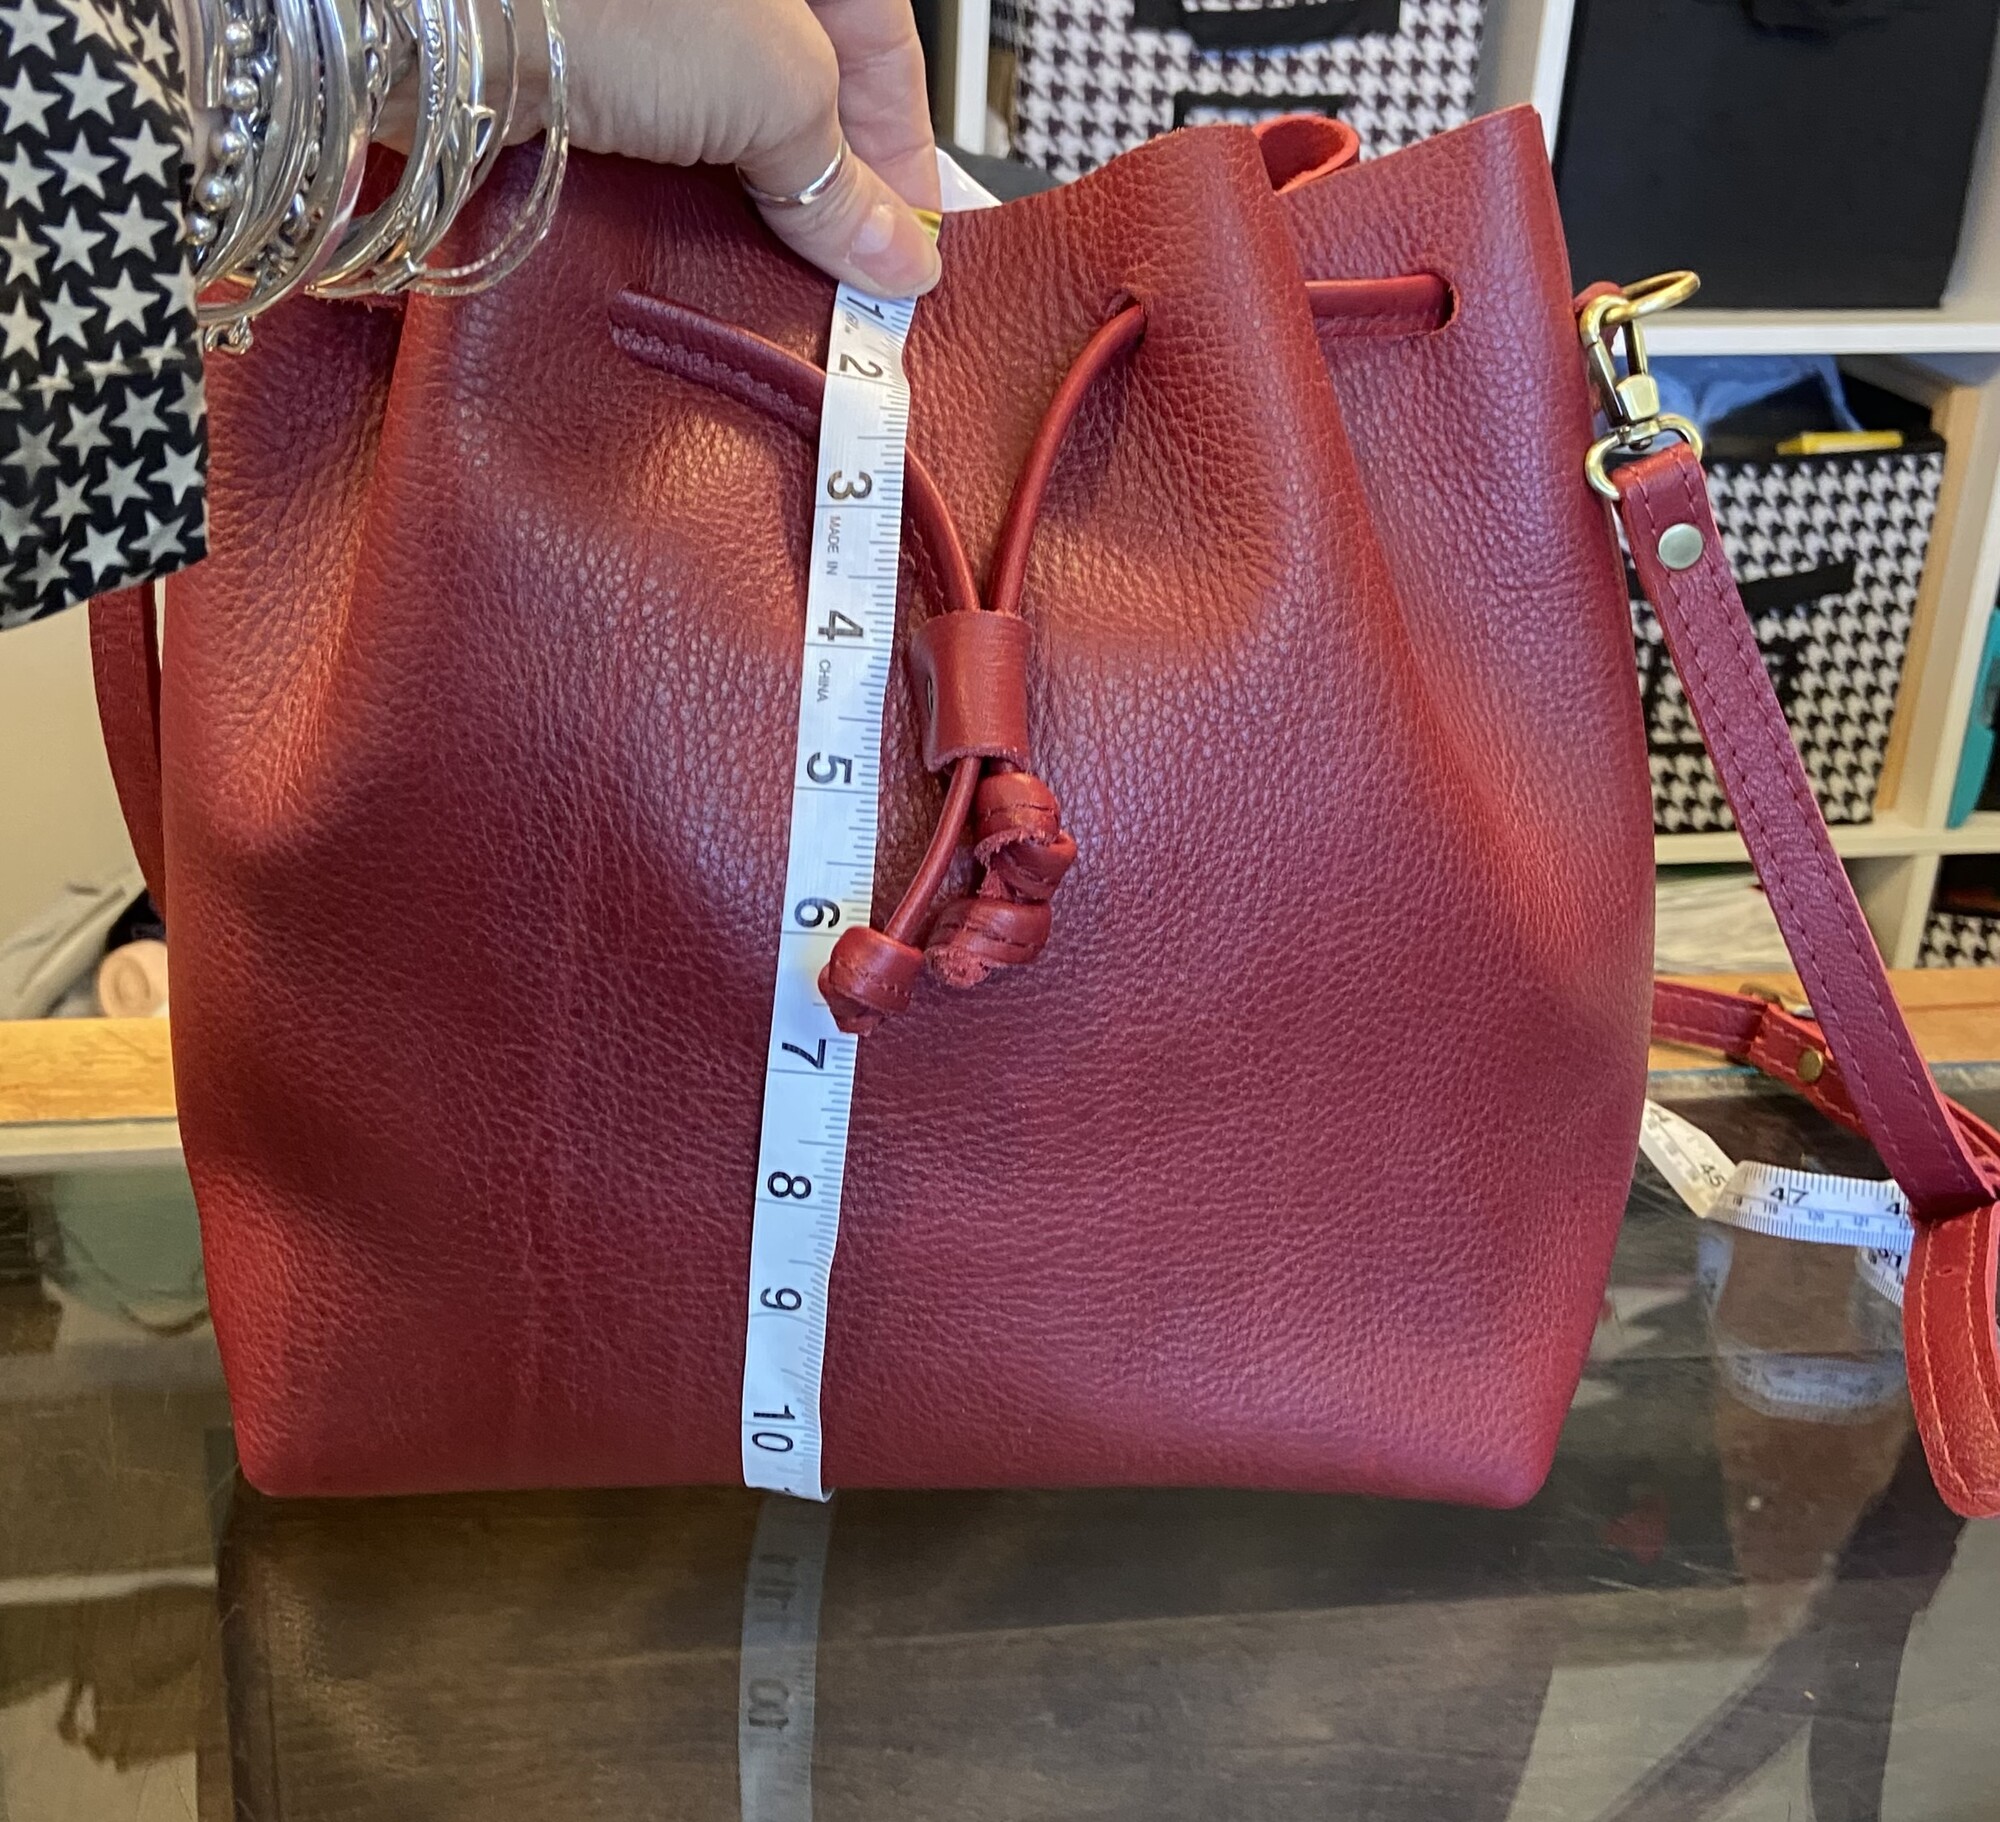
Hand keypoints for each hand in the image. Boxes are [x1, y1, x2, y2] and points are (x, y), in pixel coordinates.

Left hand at [529, 0, 942, 295]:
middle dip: (824, 185)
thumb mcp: (776, 87)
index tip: (906, 254)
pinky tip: (688, 242)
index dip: (905, 156)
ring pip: (722, 116)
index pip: (883, 47)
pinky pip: (648, 138)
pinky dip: (674, 194)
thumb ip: (840, 177)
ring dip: (748, 198)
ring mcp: (639, 21)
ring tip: (765, 270)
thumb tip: (892, 252)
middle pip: (804, 84)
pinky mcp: (573, 62)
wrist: (439, 17)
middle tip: (840, 276)